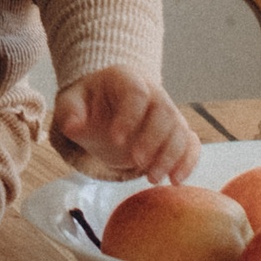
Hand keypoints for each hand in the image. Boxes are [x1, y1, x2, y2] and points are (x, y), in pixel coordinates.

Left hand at [50, 70, 199, 185]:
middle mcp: (153, 93)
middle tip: (137, 163)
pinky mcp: (177, 131)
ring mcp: (168, 111)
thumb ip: (70, 112)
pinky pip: (191, 143)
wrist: (107, 107)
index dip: (129, 116)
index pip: (135, 92)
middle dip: (153, 139)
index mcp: (126, 80)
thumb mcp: (72, 102)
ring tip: (152, 178)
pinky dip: (188, 161)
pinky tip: (176, 180)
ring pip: (180, 130)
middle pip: (164, 111)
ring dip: (170, 156)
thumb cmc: (89, 104)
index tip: (116, 140)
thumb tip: (72, 126)